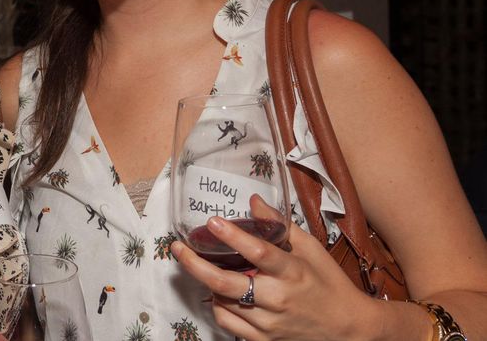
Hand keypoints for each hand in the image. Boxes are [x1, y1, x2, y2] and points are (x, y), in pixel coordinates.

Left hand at [171, 210, 380, 340]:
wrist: (349, 330)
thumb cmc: (330, 284)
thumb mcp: (311, 250)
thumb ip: (280, 225)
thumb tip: (254, 201)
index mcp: (293, 273)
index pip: (259, 253)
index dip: (233, 237)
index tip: (212, 222)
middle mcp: (278, 299)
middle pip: (227, 283)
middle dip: (196, 264)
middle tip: (177, 248)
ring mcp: (269, 324)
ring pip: (222, 302)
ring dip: (207, 282)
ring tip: (201, 266)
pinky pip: (227, 322)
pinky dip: (217, 306)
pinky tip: (218, 292)